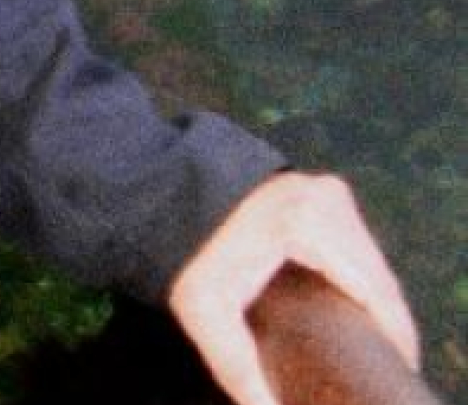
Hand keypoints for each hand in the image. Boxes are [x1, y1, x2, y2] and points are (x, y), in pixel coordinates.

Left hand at [167, 171, 419, 404]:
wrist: (163, 195)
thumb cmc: (183, 250)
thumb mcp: (204, 309)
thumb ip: (237, 365)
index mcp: (308, 223)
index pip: (375, 290)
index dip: (393, 334)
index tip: (397, 366)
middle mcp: (327, 200)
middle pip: (379, 276)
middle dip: (386, 322)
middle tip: (383, 361)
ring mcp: (327, 192)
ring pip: (372, 261)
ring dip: (376, 301)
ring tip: (374, 343)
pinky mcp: (321, 193)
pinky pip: (358, 245)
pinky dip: (361, 278)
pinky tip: (358, 310)